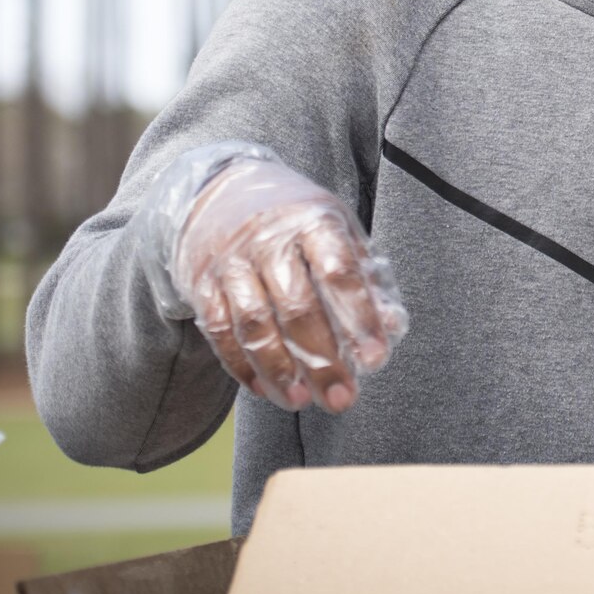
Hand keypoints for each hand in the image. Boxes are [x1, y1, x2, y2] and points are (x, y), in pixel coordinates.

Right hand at [173, 157, 408, 412]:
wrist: (221, 192)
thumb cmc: (295, 219)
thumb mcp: (337, 230)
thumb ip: (365, 278)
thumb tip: (391, 327)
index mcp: (313, 221)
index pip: (339, 272)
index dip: (359, 318)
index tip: (375, 358)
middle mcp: (269, 241)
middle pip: (296, 306)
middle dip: (321, 360)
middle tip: (341, 398)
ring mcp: (232, 263)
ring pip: (253, 324)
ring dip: (278, 370)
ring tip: (301, 401)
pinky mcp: (202, 284)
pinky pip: (220, 331)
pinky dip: (242, 366)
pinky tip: (265, 390)